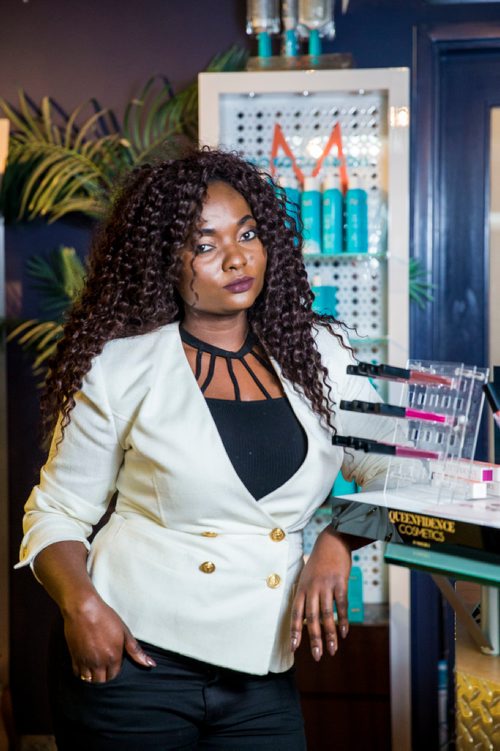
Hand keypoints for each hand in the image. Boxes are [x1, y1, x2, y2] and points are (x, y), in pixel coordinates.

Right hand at [63, 593, 155, 682]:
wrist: (83, 609)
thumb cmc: (105, 617)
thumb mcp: (124, 632)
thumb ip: (136, 651)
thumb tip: (150, 664)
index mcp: (113, 657)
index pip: (115, 677)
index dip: (115, 673)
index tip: (114, 666)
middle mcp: (99, 663)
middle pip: (102, 682)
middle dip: (104, 679)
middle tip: (105, 670)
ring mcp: (85, 661)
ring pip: (89, 681)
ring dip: (93, 678)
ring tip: (95, 670)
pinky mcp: (74, 658)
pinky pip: (77, 674)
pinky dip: (81, 674)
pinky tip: (86, 667)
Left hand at [290, 527, 351, 660]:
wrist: (331, 542)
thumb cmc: (318, 562)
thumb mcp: (306, 577)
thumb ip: (306, 596)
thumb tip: (305, 619)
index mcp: (301, 588)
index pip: (295, 614)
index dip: (295, 631)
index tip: (294, 648)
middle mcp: (311, 588)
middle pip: (311, 618)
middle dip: (314, 639)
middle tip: (317, 656)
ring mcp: (326, 586)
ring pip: (327, 615)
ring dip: (330, 634)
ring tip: (333, 650)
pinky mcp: (340, 583)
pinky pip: (341, 605)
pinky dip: (342, 620)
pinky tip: (344, 632)